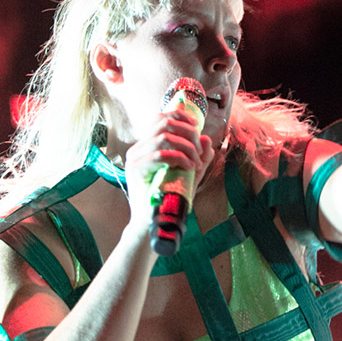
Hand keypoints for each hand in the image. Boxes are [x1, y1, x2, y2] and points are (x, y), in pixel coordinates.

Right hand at [123, 109, 213, 234]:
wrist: (153, 223)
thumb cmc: (169, 198)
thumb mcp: (190, 174)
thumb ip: (199, 157)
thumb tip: (206, 139)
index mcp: (146, 145)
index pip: (163, 118)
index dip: (183, 117)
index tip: (198, 129)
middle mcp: (137, 149)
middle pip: (165, 123)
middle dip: (188, 133)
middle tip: (199, 151)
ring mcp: (135, 159)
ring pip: (164, 137)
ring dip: (186, 147)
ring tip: (195, 162)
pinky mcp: (136, 171)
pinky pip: (160, 155)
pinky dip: (180, 158)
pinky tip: (190, 167)